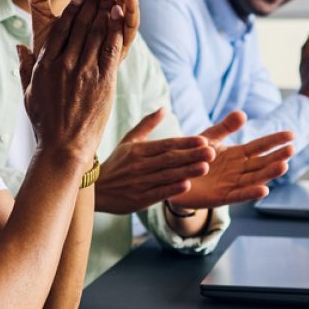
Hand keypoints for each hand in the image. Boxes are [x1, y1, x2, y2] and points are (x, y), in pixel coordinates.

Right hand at [17, 0, 136, 167]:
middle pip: (80, 22)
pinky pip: (110, 48)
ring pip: (96, 30)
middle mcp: (64, 63)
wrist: (62, 149)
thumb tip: (19, 46)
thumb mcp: (28, 92)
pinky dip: (115, 27)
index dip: (74, 4)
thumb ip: (25, 66)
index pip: (61, 26)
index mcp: (45, 63)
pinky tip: (121, 10)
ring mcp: (83, 71)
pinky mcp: (102, 81)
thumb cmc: (45, 123)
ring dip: (105, 5)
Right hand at [95, 109, 214, 214]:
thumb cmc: (116, 163)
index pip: (165, 144)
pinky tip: (186, 185)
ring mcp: (139, 182)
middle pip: (169, 159)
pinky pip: (157, 193)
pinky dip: (171, 189)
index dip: (185, 142)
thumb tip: (164, 108)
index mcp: (138, 150)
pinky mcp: (138, 199)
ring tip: (205, 166)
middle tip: (212, 151)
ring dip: (187, 171)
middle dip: (192, 155)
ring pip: (166, 175)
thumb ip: (147, 125)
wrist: (95, 190)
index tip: (203, 140)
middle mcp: (139, 165)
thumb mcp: (128, 141)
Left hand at [164, 112, 295, 209]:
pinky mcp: (221, 197)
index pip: (260, 146)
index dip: (275, 141)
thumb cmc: (192, 156)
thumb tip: (242, 113)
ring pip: (254, 178)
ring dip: (268, 173)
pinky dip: (251, 193)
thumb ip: (225, 128)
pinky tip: (264, 190)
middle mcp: (239, 170)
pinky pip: (238, 195)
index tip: (291, 135)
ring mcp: (232, 184)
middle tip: (291, 149)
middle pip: (262, 163)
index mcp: (237, 154)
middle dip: (277, 156)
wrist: (172, 176)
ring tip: (283, 165)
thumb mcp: (208, 138)